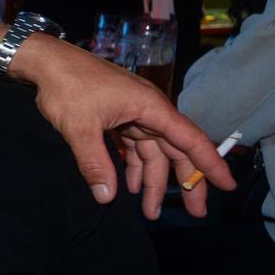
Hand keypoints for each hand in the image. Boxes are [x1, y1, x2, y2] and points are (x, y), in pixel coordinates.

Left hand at [17, 36, 231, 217]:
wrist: (47, 62)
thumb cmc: (67, 87)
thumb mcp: (79, 128)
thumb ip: (95, 163)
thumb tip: (107, 196)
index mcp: (151, 108)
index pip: (191, 140)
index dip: (210, 164)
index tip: (227, 186)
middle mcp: (149, 111)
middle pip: (176, 151)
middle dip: (184, 182)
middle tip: (194, 212)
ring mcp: (134, 114)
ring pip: (154, 153)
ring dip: (152, 181)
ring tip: (150, 210)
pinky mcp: (118, 118)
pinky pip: (135, 147)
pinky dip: (133, 167)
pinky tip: (129, 187)